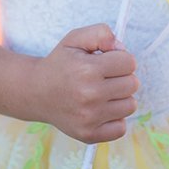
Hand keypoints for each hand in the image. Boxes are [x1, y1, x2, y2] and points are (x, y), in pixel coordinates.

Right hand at [29, 24, 138, 142]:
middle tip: (105, 78)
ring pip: (130, 105)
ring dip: (120, 98)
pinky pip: (121, 128)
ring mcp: (89, 117)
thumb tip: (120, 47)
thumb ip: (100, 33)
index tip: (108, 62)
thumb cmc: (60, 64)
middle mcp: (89, 95)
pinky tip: (101, 110)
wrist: (36, 92)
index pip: (129, 62)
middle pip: (133, 84)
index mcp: (88, 69)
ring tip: (102, 93)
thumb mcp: (75, 39)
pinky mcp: (88, 134)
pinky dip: (114, 119)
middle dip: (122, 77)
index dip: (121, 59)